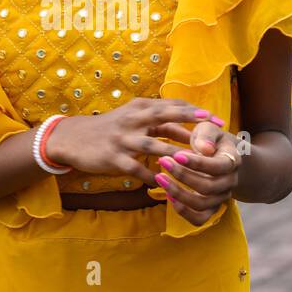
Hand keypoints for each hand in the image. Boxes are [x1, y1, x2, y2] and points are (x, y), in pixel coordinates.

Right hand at [43, 98, 216, 183]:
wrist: (74, 138)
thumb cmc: (111, 129)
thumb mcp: (133, 118)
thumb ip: (159, 122)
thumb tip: (190, 128)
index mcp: (139, 108)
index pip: (171, 106)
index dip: (195, 112)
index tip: (217, 120)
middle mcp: (132, 120)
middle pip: (165, 117)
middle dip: (190, 122)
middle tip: (213, 131)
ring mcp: (123, 139)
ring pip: (154, 146)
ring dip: (175, 155)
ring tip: (195, 164)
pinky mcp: (113, 158)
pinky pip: (136, 169)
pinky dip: (152, 177)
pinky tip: (166, 185)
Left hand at [146, 116, 240, 225]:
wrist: (224, 158)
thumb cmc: (212, 140)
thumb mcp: (210, 129)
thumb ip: (206, 134)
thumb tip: (204, 149)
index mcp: (232, 161)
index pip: (218, 166)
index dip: (197, 163)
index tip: (176, 154)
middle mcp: (230, 182)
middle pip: (208, 187)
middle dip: (182, 176)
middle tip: (163, 161)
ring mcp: (221, 197)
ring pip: (202, 205)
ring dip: (178, 193)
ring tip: (160, 178)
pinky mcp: (212, 209)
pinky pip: (199, 219)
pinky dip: (183, 211)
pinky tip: (168, 196)